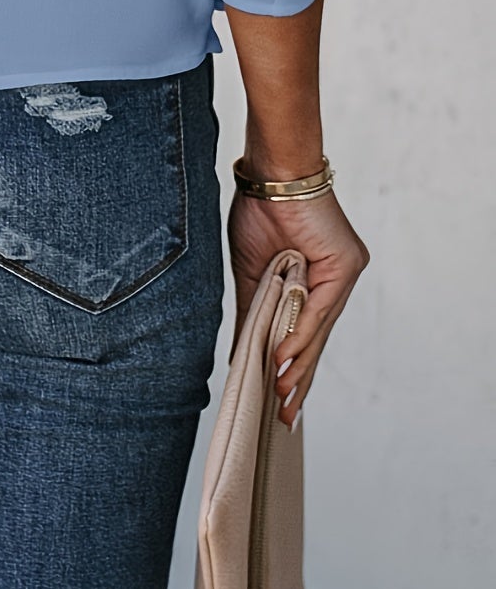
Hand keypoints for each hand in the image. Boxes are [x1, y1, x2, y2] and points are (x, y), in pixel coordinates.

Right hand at [227, 187, 369, 429]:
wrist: (271, 171)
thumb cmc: (259, 212)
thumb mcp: (251, 273)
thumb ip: (252, 313)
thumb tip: (242, 353)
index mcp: (313, 282)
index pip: (305, 335)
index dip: (291, 369)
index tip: (278, 403)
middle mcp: (335, 281)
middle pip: (316, 341)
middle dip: (298, 380)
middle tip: (284, 417)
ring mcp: (344, 274)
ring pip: (320, 331)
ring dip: (298, 366)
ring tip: (281, 397)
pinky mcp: (346, 266)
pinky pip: (321, 309)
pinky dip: (301, 335)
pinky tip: (283, 358)